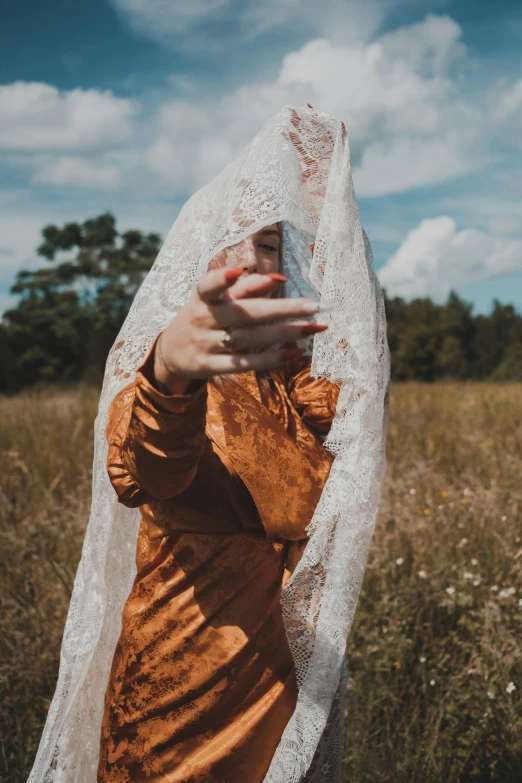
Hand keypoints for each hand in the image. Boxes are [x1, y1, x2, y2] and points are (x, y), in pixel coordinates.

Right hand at [153, 267, 326, 393]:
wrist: (169, 353)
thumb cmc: (202, 318)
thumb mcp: (214, 300)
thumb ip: (245, 288)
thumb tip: (279, 280)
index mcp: (203, 298)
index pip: (209, 286)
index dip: (221, 279)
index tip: (235, 272)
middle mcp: (204, 319)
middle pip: (245, 313)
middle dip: (281, 309)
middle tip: (313, 306)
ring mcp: (206, 344)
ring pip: (249, 339)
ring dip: (284, 334)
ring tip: (313, 328)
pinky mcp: (209, 366)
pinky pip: (244, 364)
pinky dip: (270, 360)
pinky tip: (294, 354)